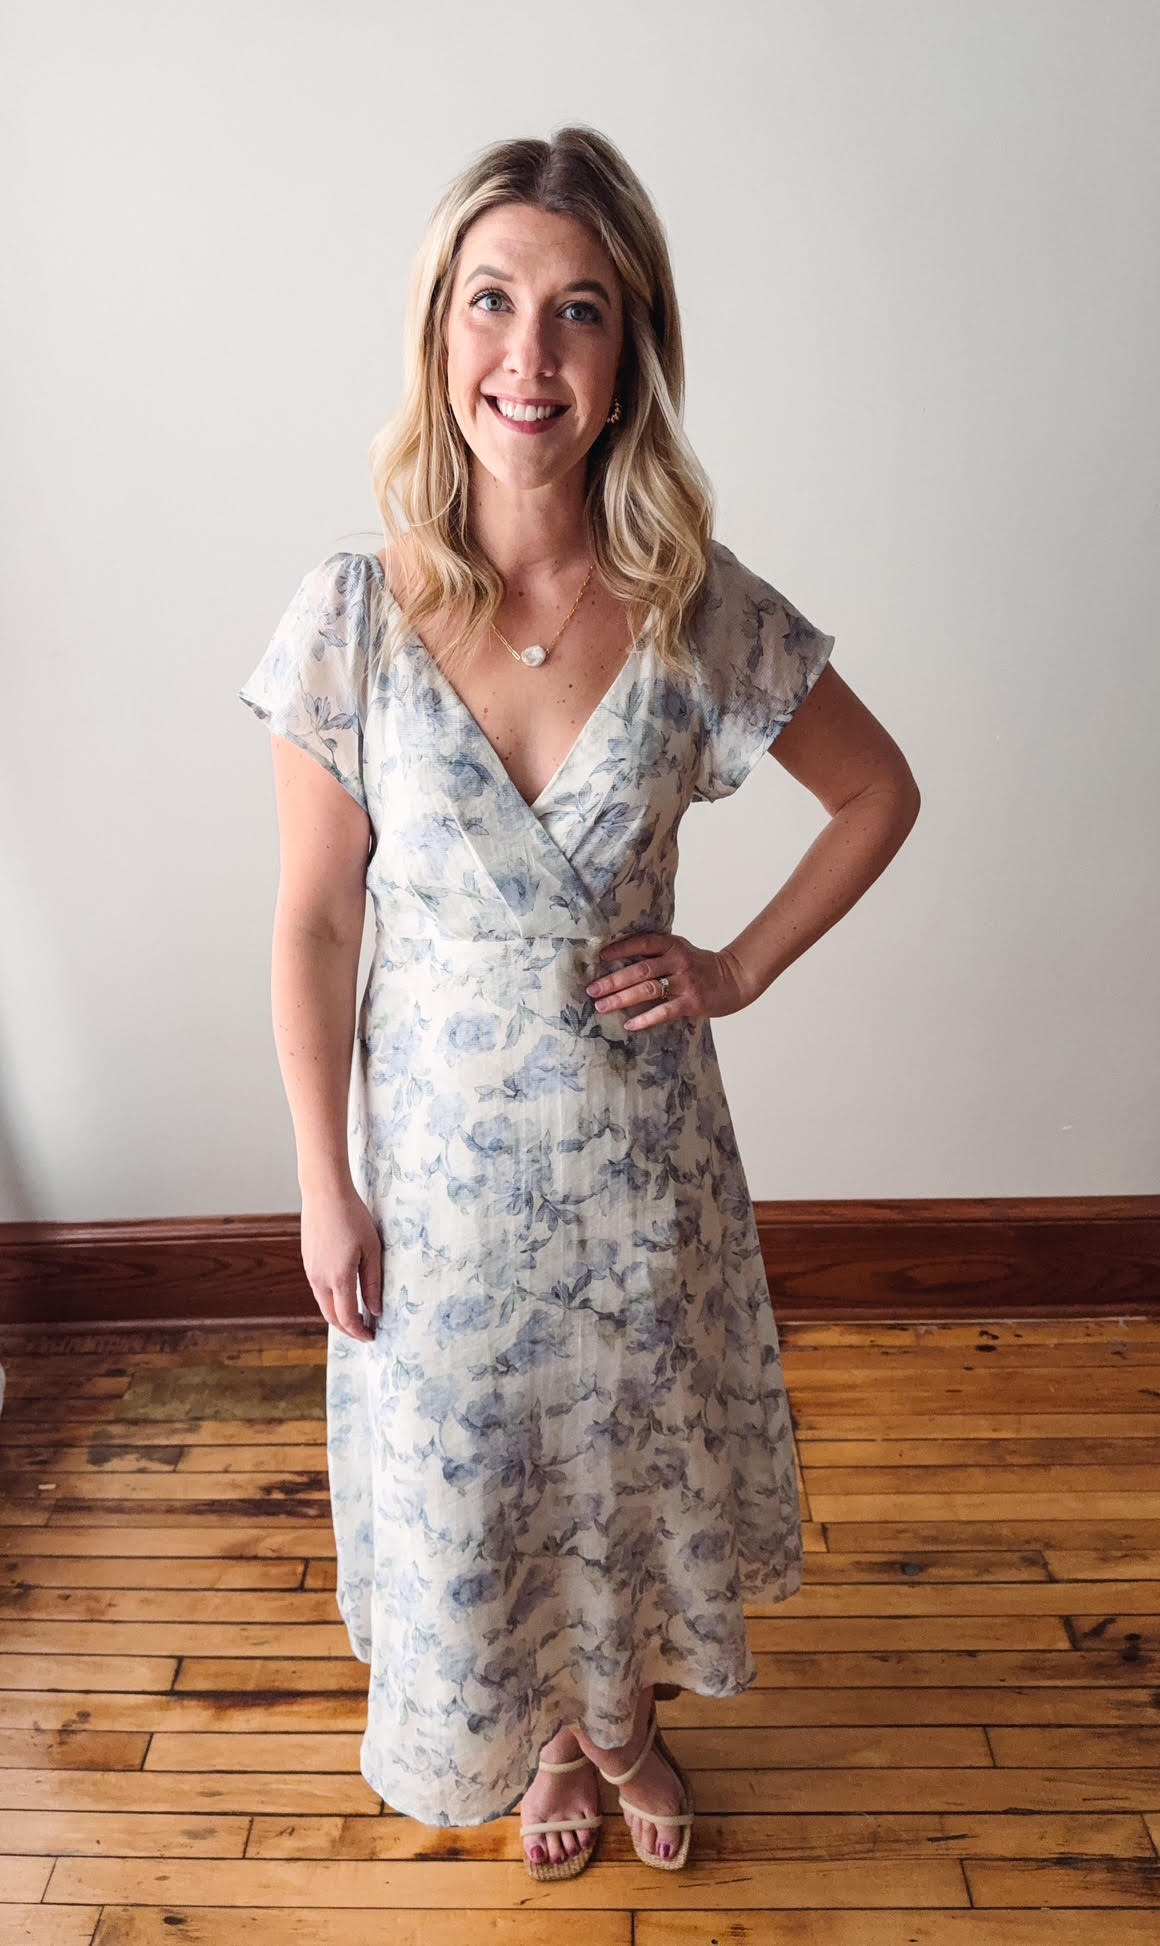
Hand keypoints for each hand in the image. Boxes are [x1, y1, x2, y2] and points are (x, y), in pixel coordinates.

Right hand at [300, 1183, 382, 1342]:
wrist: (324, 1194)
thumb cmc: (352, 1217)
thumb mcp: (372, 1250)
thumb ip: (373, 1283)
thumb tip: (375, 1309)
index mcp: (338, 1278)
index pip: (347, 1318)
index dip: (359, 1332)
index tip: (372, 1336)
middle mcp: (319, 1279)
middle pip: (331, 1317)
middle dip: (347, 1329)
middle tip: (364, 1332)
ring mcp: (310, 1271)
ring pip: (323, 1304)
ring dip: (338, 1315)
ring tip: (357, 1315)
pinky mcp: (308, 1261)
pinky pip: (318, 1289)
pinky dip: (331, 1300)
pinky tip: (344, 1294)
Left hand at [585, 932, 753, 1031]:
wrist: (735, 979)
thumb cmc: (700, 967)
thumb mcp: (680, 951)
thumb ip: (656, 954)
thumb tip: (618, 963)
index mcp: (672, 945)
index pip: (641, 943)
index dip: (620, 948)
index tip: (599, 957)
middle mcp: (677, 960)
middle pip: (640, 969)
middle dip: (613, 980)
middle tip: (592, 990)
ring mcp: (685, 981)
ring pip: (648, 989)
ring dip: (622, 999)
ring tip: (602, 1007)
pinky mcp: (692, 1002)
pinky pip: (664, 1011)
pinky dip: (645, 1019)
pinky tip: (630, 1025)